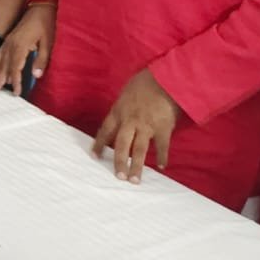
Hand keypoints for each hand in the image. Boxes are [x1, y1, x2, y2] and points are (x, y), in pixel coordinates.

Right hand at [0, 4, 55, 93]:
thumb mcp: (48, 43)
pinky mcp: (8, 40)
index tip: (16, 92)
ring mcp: (8, 41)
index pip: (16, 67)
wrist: (39, 9)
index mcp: (21, 45)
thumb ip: (42, 60)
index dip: (15, 80)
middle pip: (4, 65)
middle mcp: (11, 44)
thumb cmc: (45, 25)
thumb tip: (36, 76)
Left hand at [91, 69, 180, 183]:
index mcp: (118, 111)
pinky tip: (161, 166)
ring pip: (139, 150)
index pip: (105, 131)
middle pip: (121, 144)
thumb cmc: (145, 82)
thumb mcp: (126, 93)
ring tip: (134, 180)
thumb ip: (123, 108)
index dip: (99, 144)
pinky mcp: (163, 128)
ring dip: (136, 166)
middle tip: (117, 176)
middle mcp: (130, 121)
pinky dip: (162, 157)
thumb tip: (121, 120)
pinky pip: (162, 146)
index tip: (94, 156)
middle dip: (118, 161)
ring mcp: (146, 126)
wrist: (165, 78)